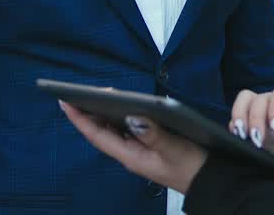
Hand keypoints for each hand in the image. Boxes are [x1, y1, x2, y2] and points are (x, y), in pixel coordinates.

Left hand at [59, 101, 205, 193]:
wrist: (208, 181)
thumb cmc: (192, 166)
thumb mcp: (174, 149)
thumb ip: (154, 134)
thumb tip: (134, 116)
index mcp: (131, 156)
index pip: (98, 135)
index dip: (80, 119)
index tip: (65, 102)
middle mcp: (131, 153)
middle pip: (103, 131)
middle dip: (89, 112)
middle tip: (78, 92)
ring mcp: (139, 150)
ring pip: (114, 130)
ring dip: (104, 112)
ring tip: (97, 94)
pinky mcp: (149, 146)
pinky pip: (128, 129)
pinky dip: (122, 115)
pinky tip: (123, 105)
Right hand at [229, 86, 273, 171]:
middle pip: (260, 98)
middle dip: (255, 118)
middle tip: (257, 140)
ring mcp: (269, 112)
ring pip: (246, 101)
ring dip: (240, 116)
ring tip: (242, 136)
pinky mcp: (260, 127)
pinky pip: (242, 117)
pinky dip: (236, 125)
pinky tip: (239, 139)